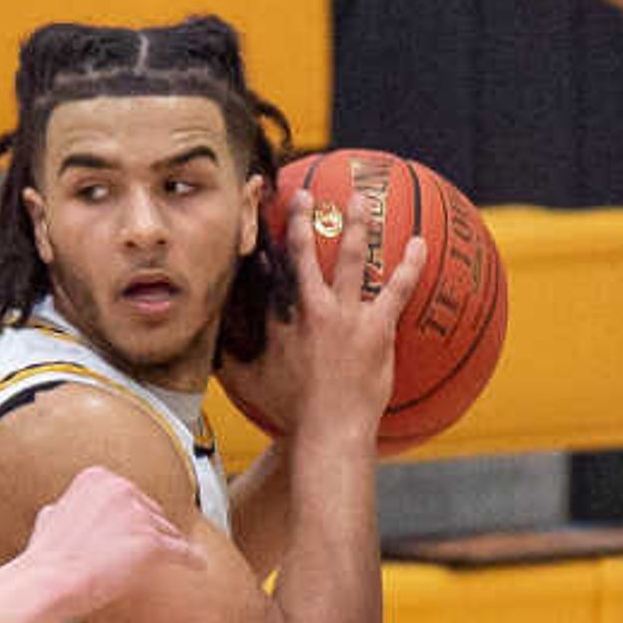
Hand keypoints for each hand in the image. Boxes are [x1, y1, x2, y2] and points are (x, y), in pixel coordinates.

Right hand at [23, 464, 202, 620]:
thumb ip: (66, 508)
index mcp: (98, 478)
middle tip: (147, 548)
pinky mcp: (152, 543)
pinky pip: (182, 551)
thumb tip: (61, 510)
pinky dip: (192, 559)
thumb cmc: (47, 557)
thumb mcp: (50, 516)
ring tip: (175, 558)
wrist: (49, 580)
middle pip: (151, 511)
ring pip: (166, 532)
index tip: (134, 527)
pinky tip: (197, 564)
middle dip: (150, 530)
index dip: (133, 515)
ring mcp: (139, 515)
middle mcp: (122, 489)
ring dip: (169, 546)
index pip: (129, 496)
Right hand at [218, 192, 430, 439]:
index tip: (265, 220)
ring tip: (363, 200)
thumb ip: (228, 365)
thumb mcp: (249, 385)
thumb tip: (204, 356)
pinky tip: (418, 244)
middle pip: (308, 251)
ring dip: (358, 225)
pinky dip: (409, 264)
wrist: (328, 430)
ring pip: (353, 258)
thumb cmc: (290, 414)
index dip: (268, 242)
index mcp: (283, 318)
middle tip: (309, 193)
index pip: (272, 271)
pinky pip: (397, 288)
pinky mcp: (377, 328)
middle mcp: (314, 307)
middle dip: (306, 217)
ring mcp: (348, 315)